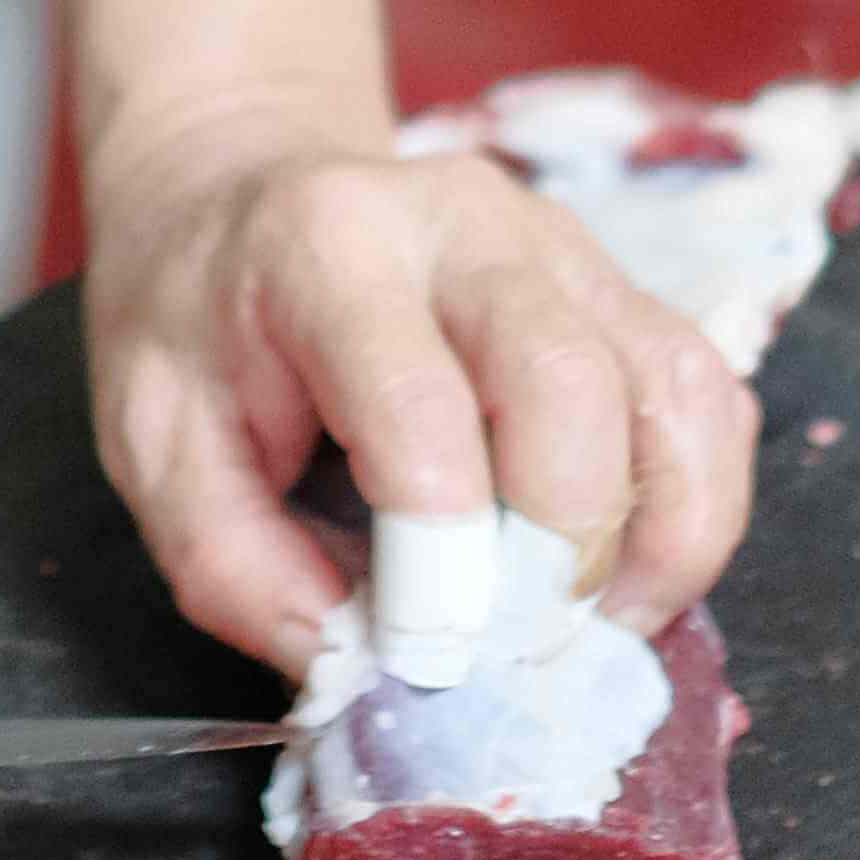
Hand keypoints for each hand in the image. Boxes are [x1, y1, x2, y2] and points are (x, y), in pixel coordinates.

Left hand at [78, 101, 760, 672]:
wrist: (240, 188)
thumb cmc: (196, 318)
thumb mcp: (154, 443)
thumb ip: (235, 567)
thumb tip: (356, 672)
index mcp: (327, 247)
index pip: (417, 404)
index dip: (439, 558)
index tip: (424, 657)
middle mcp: (464, 225)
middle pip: (570, 383)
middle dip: (562, 550)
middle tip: (516, 650)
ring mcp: (563, 247)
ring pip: (672, 389)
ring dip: (659, 539)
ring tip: (592, 628)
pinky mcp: (622, 288)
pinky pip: (706, 397)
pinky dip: (696, 503)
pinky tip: (628, 572)